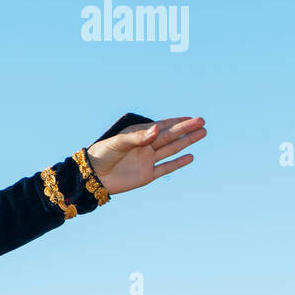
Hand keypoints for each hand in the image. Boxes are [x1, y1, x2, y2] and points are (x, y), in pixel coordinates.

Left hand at [85, 116, 206, 194]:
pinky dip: (178, 163)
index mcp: (138, 135)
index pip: (161, 127)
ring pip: (171, 149)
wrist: (92, 177)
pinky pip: (165, 168)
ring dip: (186, 142)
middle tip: (202, 122)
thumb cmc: (101, 155)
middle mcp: (145, 146)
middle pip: (170, 136)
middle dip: (186, 129)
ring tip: (202, 133)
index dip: (177, 122)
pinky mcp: (146, 175)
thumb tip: (156, 129)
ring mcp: (147, 160)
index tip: (192, 118)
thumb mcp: (118, 143)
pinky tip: (190, 156)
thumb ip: (138, 137)